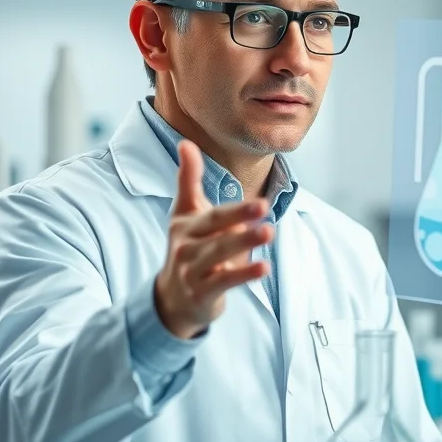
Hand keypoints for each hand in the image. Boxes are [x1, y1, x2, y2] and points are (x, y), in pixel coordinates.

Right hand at [154, 140, 272, 338]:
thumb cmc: (188, 248)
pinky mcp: (202, 293)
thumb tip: (185, 143)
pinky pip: (224, 282)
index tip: (256, 197)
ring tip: (269, 232)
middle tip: (264, 205)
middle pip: (216, 229)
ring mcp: (192, 271)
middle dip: (239, 216)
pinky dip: (244, 274)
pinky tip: (264, 267)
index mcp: (186, 224)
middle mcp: (187, 246)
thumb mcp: (185, 213)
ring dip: (244, 242)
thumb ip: (188, 179)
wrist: (172, 299)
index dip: (233, 204)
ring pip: (219, 254)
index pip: (212, 212)